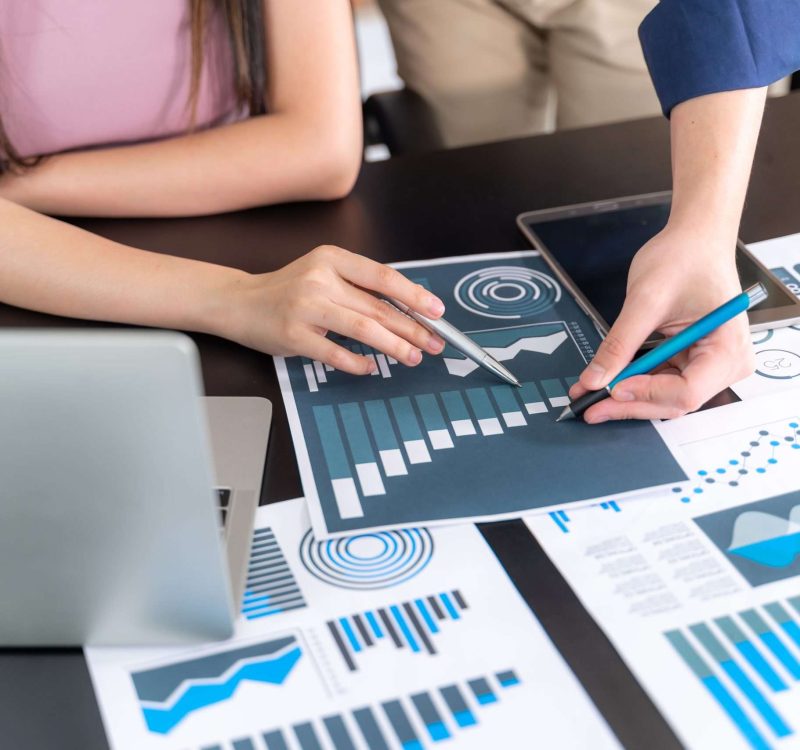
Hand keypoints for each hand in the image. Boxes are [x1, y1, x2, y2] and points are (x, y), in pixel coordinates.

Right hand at [219, 245, 445, 372]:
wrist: (240, 302)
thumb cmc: (289, 291)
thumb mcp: (324, 275)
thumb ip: (358, 287)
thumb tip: (407, 310)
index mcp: (332, 259)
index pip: (383, 277)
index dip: (414, 295)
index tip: (437, 311)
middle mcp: (320, 279)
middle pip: (378, 307)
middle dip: (413, 328)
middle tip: (435, 343)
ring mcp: (306, 307)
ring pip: (364, 328)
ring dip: (395, 346)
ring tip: (413, 356)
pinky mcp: (294, 335)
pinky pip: (336, 353)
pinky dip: (358, 362)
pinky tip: (371, 366)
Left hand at [570, 225, 753, 422]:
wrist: (694, 239)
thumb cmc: (683, 257)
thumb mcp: (645, 300)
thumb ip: (619, 344)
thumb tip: (595, 379)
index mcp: (728, 347)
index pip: (686, 391)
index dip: (645, 394)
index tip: (611, 388)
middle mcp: (726, 362)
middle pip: (674, 401)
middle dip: (629, 403)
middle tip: (587, 405)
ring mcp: (710, 364)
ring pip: (665, 398)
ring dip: (627, 398)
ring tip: (589, 396)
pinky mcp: (692, 361)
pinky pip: (661, 383)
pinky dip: (633, 385)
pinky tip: (605, 384)